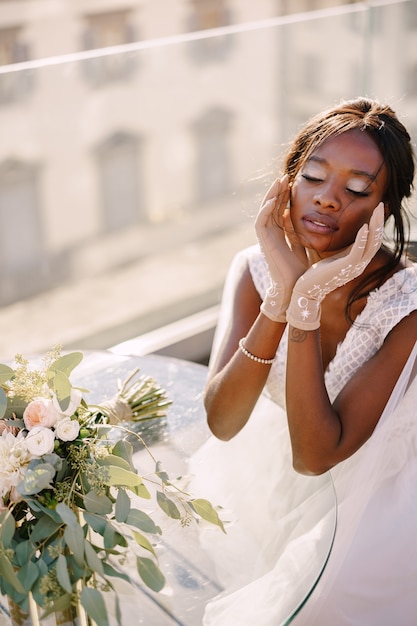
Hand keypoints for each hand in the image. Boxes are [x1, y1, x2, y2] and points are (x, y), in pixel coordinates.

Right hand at [255, 175, 307, 321]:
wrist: (295, 288)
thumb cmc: (300, 271)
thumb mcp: (301, 244)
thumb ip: (296, 230)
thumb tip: (297, 216)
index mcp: (279, 233)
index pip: (279, 209)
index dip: (284, 195)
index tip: (293, 182)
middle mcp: (270, 233)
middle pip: (271, 206)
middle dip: (277, 191)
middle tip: (285, 176)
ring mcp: (266, 237)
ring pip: (264, 210)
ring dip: (271, 195)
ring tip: (279, 181)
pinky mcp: (263, 243)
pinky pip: (260, 222)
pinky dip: (266, 211)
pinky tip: (274, 201)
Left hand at [286, 202, 384, 329]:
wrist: (306, 291)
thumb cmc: (316, 274)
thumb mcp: (332, 257)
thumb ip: (340, 247)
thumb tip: (340, 232)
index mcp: (357, 261)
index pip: (372, 241)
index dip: (376, 225)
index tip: (376, 210)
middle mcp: (359, 264)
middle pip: (376, 241)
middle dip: (379, 222)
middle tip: (381, 205)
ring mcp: (354, 267)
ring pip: (371, 245)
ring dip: (374, 226)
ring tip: (376, 211)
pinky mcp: (345, 267)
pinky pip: (357, 251)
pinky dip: (362, 239)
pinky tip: (363, 226)